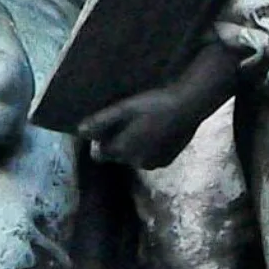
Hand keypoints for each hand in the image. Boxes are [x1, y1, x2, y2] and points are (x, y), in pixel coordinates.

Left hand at [80, 42, 239, 168]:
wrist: (190, 106)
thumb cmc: (154, 104)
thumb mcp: (124, 108)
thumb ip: (101, 122)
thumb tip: (78, 131)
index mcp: (123, 150)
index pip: (99, 153)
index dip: (101, 140)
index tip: (107, 126)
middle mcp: (136, 162)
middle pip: (118, 155)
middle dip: (119, 141)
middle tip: (129, 120)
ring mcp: (154, 164)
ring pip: (135, 156)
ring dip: (135, 144)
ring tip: (144, 123)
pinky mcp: (167, 161)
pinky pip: (151, 156)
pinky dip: (151, 147)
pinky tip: (158, 130)